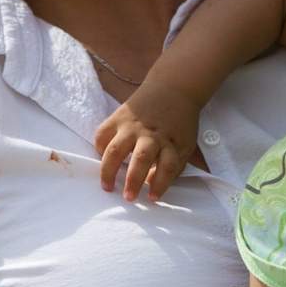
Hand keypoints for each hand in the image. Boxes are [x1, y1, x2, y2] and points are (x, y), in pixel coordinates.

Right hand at [94, 85, 200, 201]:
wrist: (173, 88)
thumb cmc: (180, 123)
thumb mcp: (186, 143)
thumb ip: (174, 165)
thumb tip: (151, 185)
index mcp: (171, 142)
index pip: (168, 166)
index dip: (160, 184)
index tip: (152, 198)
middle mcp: (151, 134)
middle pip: (142, 158)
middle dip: (133, 180)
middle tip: (129, 198)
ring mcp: (132, 126)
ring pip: (116, 150)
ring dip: (109, 170)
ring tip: (107, 186)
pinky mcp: (118, 118)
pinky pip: (102, 135)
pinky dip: (99, 149)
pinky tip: (102, 160)